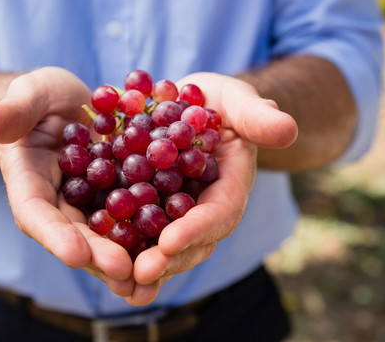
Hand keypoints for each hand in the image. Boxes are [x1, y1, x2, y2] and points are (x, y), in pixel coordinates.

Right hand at [0, 67, 135, 295]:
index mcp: (28, 182)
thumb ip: (12, 110)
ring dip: (125, 256)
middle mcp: (57, 202)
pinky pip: (130, 216)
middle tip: (124, 272)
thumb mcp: (29, 94)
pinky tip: (170, 247)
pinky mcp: (115, 197)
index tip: (75, 253)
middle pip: (73, 234)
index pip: (35, 213)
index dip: (54, 235)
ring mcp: (87, 204)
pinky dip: (147, 233)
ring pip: (104, 234)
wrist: (69, 103)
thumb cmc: (42, 96)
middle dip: (97, 255)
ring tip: (150, 277)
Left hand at [125, 72, 297, 305]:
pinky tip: (98, 263)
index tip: (171, 241)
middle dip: (167, 259)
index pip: (219, 213)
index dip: (197, 228)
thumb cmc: (215, 101)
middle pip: (191, 241)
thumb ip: (255, 116)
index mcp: (229, 186)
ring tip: (121, 284)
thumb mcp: (235, 99)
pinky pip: (135, 231)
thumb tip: (286, 127)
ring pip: (163, 245)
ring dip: (143, 266)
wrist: (187, 107)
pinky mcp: (147, 208)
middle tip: (140, 274)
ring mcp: (175, 213)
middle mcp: (203, 208)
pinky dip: (121, 249)